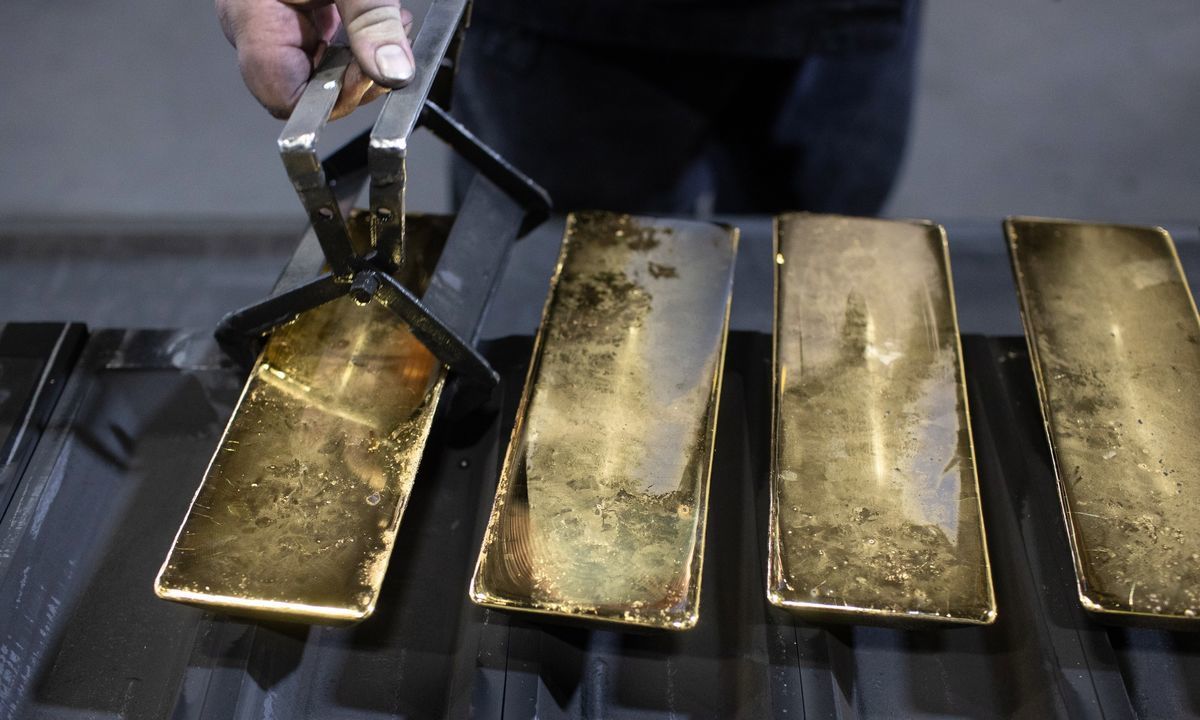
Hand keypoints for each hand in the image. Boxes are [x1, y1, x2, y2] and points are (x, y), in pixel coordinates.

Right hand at [217, 0, 414, 119]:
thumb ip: (372, 21)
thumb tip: (394, 73)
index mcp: (252, 17)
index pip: (283, 99)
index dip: (333, 102)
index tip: (372, 78)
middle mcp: (252, 24)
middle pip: (303, 89)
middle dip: (355, 78)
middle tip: (391, 49)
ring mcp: (268, 18)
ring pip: (315, 69)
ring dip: (358, 60)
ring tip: (390, 26)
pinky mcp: (287, 9)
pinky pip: (317, 44)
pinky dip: (350, 41)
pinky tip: (372, 22)